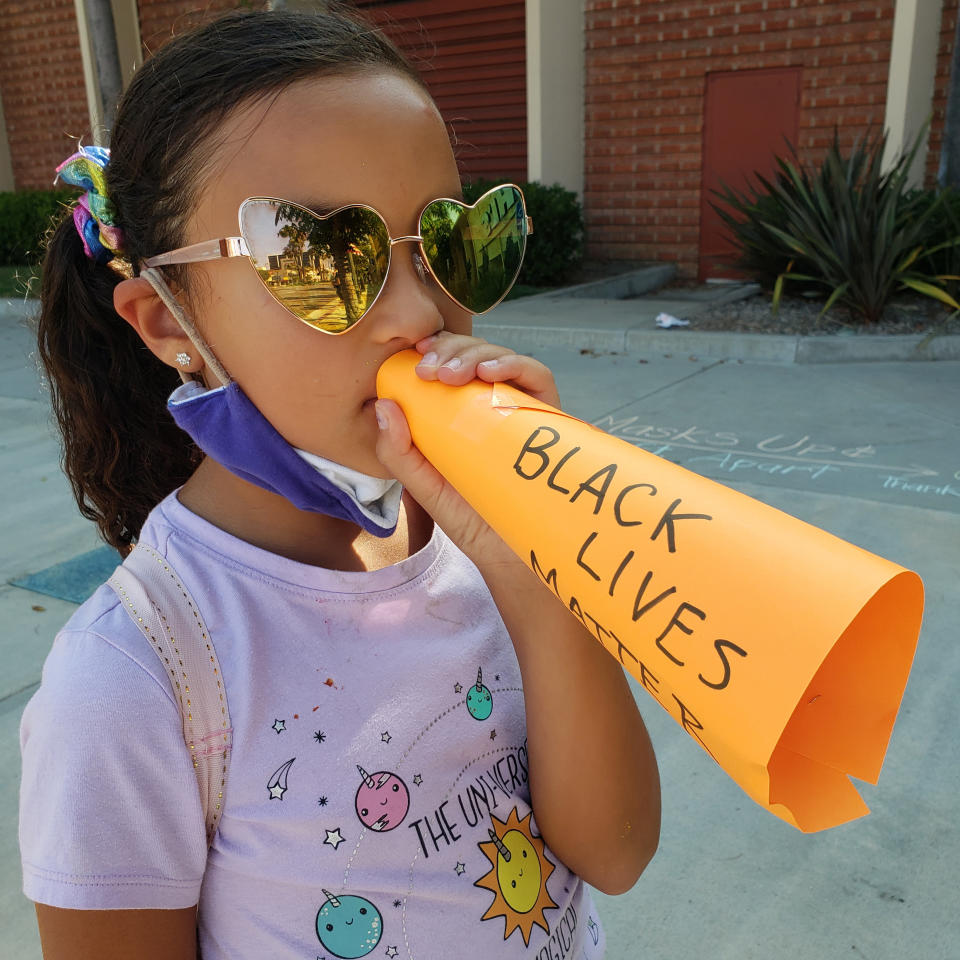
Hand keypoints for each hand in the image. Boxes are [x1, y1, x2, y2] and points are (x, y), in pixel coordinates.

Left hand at [374, 332, 558, 565]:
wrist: (510, 555)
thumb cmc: (470, 520)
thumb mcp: (425, 486)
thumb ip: (399, 452)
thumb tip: (384, 405)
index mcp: (462, 415)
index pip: (451, 365)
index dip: (435, 350)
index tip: (414, 355)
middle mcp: (493, 406)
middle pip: (475, 355)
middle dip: (450, 350)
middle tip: (429, 369)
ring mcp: (522, 409)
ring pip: (502, 358)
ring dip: (474, 354)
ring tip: (452, 374)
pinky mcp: (549, 417)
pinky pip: (537, 376)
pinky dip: (513, 365)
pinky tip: (488, 374)